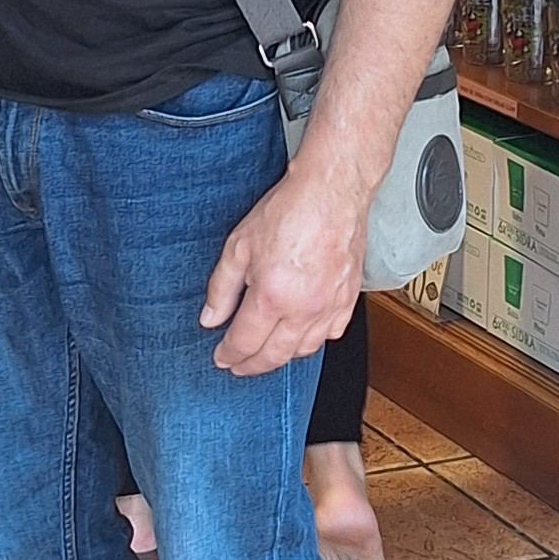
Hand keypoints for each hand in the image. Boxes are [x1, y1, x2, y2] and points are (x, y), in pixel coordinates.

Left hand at [198, 156, 366, 375]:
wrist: (331, 193)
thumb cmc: (287, 212)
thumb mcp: (238, 246)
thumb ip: (221, 288)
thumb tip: (210, 319)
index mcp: (272, 297)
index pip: (246, 343)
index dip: (229, 355)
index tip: (220, 358)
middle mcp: (303, 310)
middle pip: (274, 355)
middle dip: (252, 365)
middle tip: (238, 366)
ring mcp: (330, 307)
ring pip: (304, 350)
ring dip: (281, 357)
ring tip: (265, 354)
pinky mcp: (348, 300)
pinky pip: (330, 335)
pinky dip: (312, 342)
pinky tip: (299, 337)